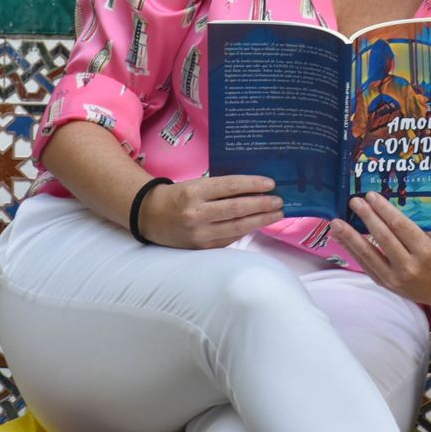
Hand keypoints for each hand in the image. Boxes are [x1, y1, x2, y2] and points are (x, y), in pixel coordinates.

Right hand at [137, 175, 284, 248]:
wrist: (150, 217)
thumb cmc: (178, 196)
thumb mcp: (195, 184)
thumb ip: (220, 188)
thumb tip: (254, 190)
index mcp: (194, 191)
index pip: (230, 186)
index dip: (253, 185)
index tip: (271, 184)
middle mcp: (196, 213)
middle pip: (238, 209)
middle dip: (263, 205)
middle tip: (280, 201)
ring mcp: (199, 233)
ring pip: (237, 226)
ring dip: (260, 220)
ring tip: (276, 214)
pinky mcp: (201, 247)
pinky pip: (230, 238)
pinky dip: (246, 230)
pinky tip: (257, 224)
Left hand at [332, 191, 430, 307]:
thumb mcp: (430, 239)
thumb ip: (407, 228)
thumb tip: (378, 209)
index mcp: (424, 251)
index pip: (400, 226)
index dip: (383, 209)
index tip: (370, 195)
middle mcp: (409, 266)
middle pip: (383, 238)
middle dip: (366, 217)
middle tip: (354, 201)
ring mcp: (395, 278)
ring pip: (368, 254)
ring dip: (349, 236)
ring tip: (335, 222)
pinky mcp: (384, 284)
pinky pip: (365, 264)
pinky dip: (351, 250)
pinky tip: (341, 238)